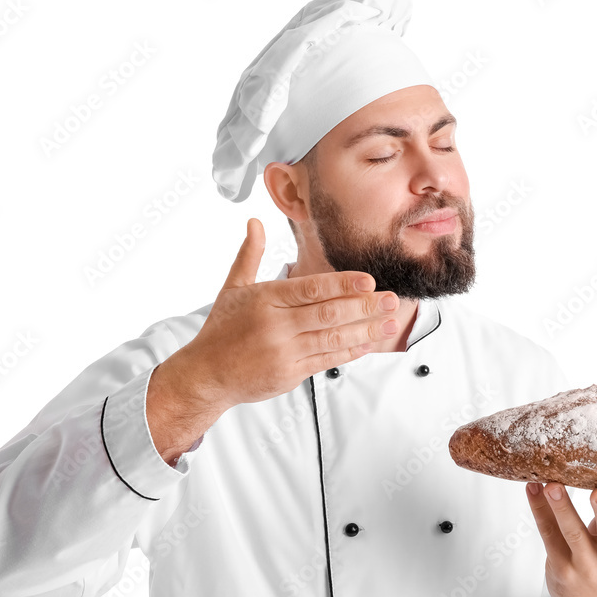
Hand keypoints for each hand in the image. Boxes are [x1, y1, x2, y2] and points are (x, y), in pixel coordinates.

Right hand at [162, 217, 399, 410]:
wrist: (206, 375)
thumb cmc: (221, 330)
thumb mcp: (232, 288)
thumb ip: (249, 255)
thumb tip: (255, 221)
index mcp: (265, 300)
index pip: (311, 289)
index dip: (342, 284)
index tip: (369, 281)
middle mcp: (276, 326)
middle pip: (328, 314)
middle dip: (364, 307)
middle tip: (391, 299)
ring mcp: (284, 352)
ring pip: (332, 339)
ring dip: (365, 330)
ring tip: (390, 322)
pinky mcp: (289, 375)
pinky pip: (326, 361)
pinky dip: (349, 352)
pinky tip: (368, 343)